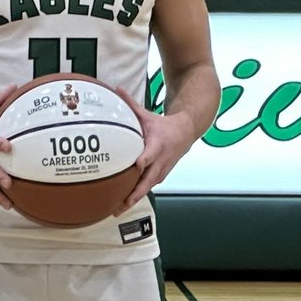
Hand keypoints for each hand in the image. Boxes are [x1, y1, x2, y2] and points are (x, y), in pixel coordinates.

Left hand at [112, 85, 197, 209]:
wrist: (186, 134)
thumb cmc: (163, 125)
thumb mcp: (147, 115)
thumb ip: (130, 105)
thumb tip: (115, 89)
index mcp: (157, 146)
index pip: (150, 156)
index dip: (143, 162)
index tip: (135, 166)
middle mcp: (160, 162)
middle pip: (146, 181)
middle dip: (133, 194)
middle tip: (118, 204)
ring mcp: (160, 172)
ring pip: (146, 189)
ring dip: (132, 200)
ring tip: (115, 211)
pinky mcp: (159, 178)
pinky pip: (146, 189)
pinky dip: (134, 197)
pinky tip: (120, 205)